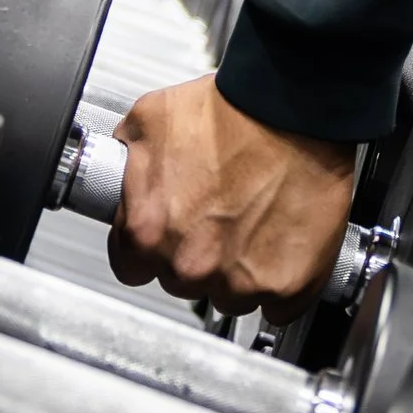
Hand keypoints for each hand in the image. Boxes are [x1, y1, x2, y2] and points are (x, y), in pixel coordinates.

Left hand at [108, 74, 358, 316]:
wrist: (293, 106)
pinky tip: (279, 244)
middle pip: (180, 281)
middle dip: (193, 253)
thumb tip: (119, 178)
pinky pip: (278, 306)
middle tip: (216, 213)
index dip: (148, 245)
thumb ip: (127, 165)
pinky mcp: (287, 285)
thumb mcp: (150, 119)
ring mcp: (241, 281)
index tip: (166, 230)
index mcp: (148, 231)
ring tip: (251, 221)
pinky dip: (280, 282)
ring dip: (236, 269)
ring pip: (228, 296)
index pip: (130, 266)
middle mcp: (190, 264)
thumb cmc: (231, 109)